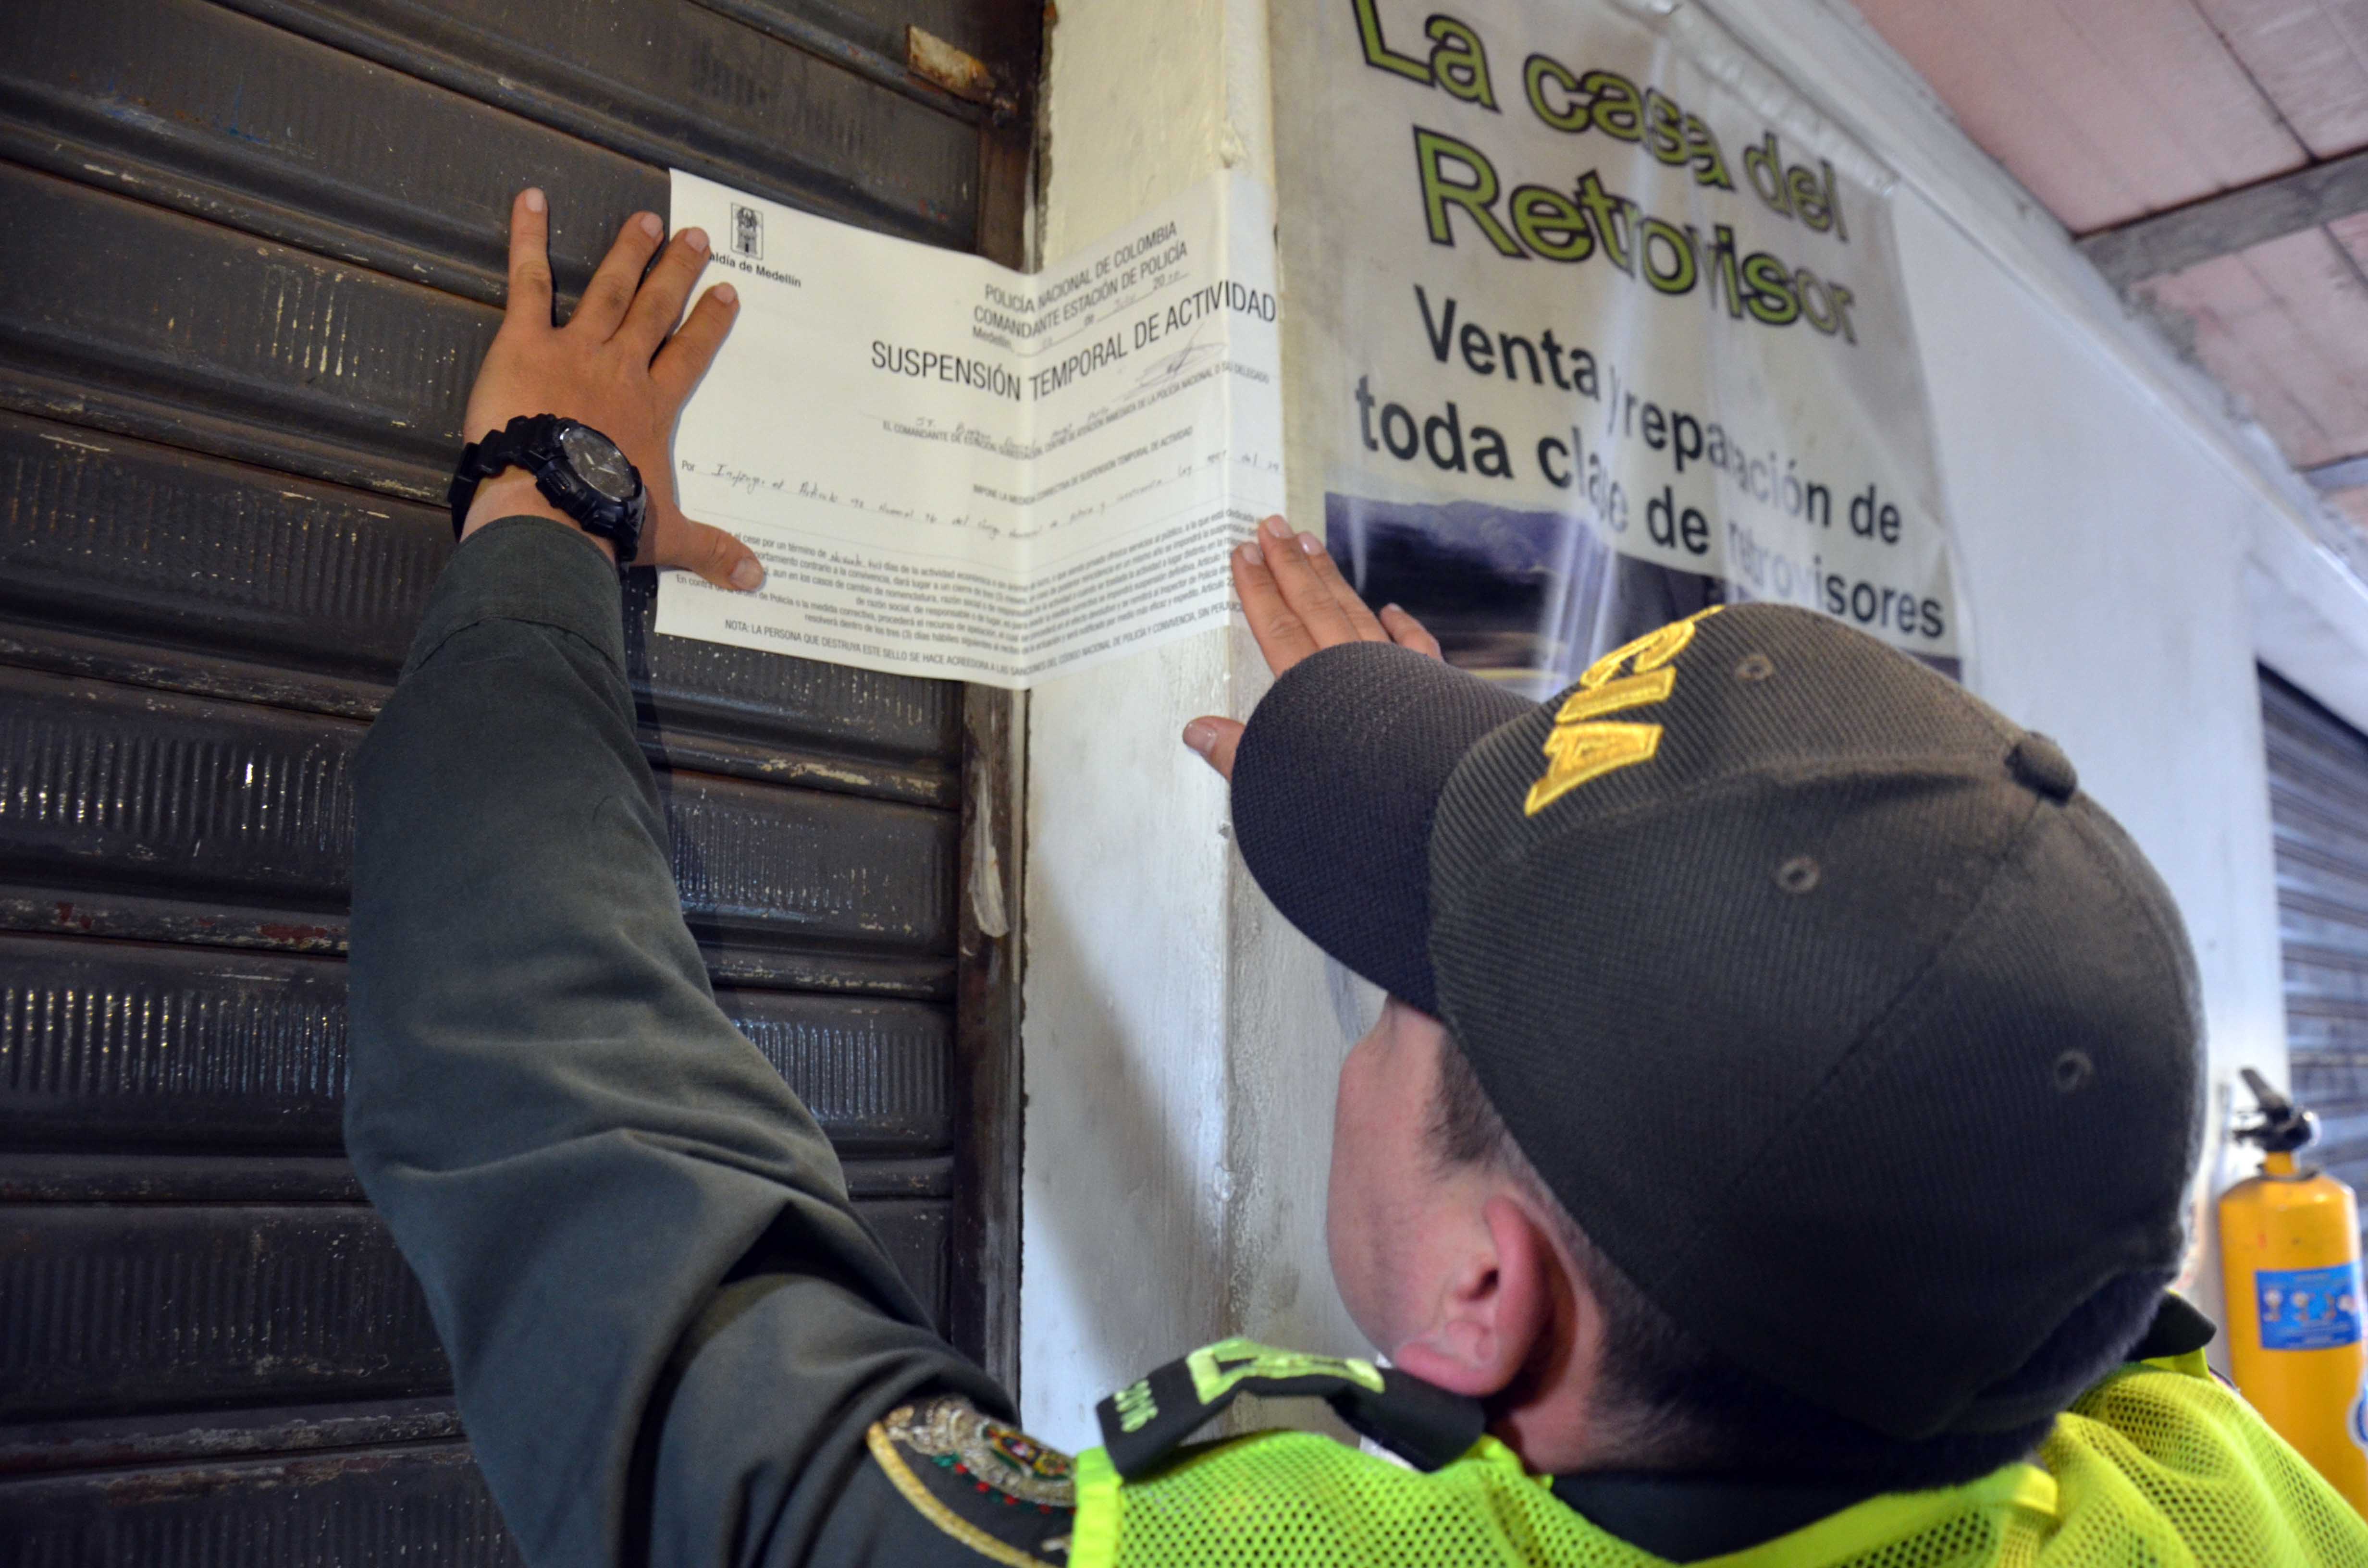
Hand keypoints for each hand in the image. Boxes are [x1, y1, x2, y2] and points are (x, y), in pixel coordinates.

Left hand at [459, 188, 761, 590]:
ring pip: (609, 289)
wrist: (548, 506)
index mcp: (652, 408)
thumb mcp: (665, 535)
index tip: (725, 294)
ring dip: (627, 253)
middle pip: (657, 310)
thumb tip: (757, 579)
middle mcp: (621, 367)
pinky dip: (527, 240)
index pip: (689, 356)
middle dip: (677, 273)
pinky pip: (529, 282)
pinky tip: (530, 201)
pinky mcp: (526, 342)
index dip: (708, 324)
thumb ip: (710, 549)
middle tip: (694, 236)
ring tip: (644, 220)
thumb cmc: (605, 518)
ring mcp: (576, 348)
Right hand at [1181, 513, 1440, 777]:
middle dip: (1289, 564)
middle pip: (1313, 606)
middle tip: (1272, 527)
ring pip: (1355, 613)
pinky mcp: (1429, 688)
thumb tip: (1199, 731)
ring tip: (1312, 545)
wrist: (1429, 809)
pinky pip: (1414, 647)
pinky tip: (1390, 608)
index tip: (1245, 554)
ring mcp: (1393, 673)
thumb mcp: (1279, 784)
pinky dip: (1401, 625)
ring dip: (1331, 579)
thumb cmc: (1357, 803)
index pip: (1276, 627)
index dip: (1257, 588)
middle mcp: (1353, 670)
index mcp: (1312, 688)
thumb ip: (1239, 754)